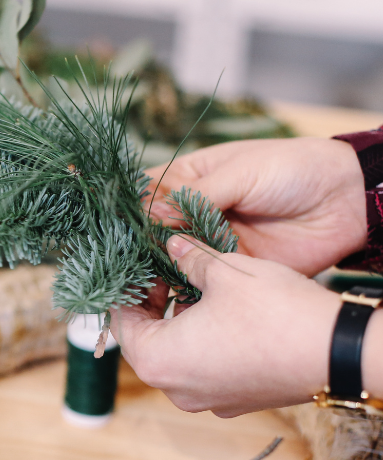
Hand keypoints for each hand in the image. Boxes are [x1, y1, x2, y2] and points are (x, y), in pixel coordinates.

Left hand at [112, 235, 340, 416]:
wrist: (338, 353)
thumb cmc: (274, 313)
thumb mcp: (223, 271)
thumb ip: (187, 257)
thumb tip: (171, 243)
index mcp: (157, 360)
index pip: (120, 322)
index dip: (125, 289)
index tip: (137, 265)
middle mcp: (174, 388)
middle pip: (145, 340)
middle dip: (152, 303)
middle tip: (164, 270)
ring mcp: (204, 399)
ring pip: (174, 354)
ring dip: (177, 319)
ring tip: (193, 285)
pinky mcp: (232, 399)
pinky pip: (201, 367)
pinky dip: (201, 340)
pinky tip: (218, 310)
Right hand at [145, 137, 366, 276]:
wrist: (344, 201)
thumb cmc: (295, 169)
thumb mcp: (242, 171)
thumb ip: (197, 195)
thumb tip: (152, 215)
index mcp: (192, 179)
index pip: (148, 193)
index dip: (131, 208)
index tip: (115, 225)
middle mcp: (194, 211)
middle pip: (154, 230)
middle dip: (141, 242)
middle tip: (126, 256)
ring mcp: (210, 241)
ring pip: (171, 256)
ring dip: (157, 266)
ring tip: (142, 275)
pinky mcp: (228, 267)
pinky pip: (198, 278)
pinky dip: (182, 284)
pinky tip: (167, 289)